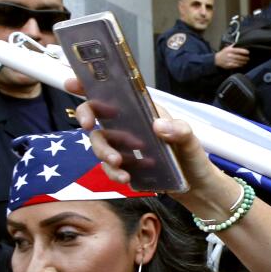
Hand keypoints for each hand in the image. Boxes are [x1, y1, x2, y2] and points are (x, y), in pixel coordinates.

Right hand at [74, 91, 236, 214]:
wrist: (197, 188)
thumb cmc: (193, 157)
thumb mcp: (191, 142)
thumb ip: (179, 132)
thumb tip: (159, 126)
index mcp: (144, 111)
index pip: (115, 93)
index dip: (91, 85)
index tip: (72, 83)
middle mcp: (130, 126)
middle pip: (97, 115)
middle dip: (87, 116)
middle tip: (88, 125)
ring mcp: (126, 146)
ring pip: (101, 143)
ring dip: (103, 151)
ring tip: (117, 163)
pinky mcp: (126, 165)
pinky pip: (110, 166)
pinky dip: (113, 172)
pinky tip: (125, 178)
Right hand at [215, 45, 249, 69]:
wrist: (217, 59)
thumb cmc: (224, 53)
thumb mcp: (227, 47)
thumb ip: (233, 46)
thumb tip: (240, 43)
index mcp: (229, 50)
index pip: (238, 50)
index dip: (244, 51)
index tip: (248, 52)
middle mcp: (229, 55)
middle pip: (240, 57)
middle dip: (245, 58)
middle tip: (248, 58)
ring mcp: (229, 61)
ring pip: (239, 62)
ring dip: (244, 62)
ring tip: (246, 61)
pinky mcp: (229, 65)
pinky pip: (236, 65)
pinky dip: (240, 65)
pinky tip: (242, 64)